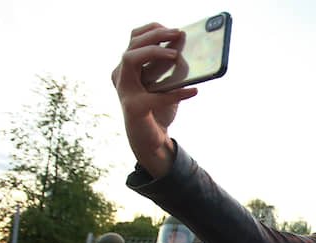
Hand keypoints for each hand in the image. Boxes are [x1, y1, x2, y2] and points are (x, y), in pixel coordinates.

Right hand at [111, 23, 198, 177]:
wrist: (151, 141)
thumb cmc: (158, 110)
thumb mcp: (166, 85)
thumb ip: (171, 68)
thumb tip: (187, 49)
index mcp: (129, 68)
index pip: (135, 38)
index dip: (152, 30)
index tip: (173, 29)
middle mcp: (122, 76)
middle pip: (132, 44)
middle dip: (155, 36)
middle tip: (177, 34)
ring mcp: (125, 91)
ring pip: (130, 59)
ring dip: (153, 52)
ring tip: (175, 55)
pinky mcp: (134, 108)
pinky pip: (156, 96)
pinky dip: (176, 93)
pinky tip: (193, 90)